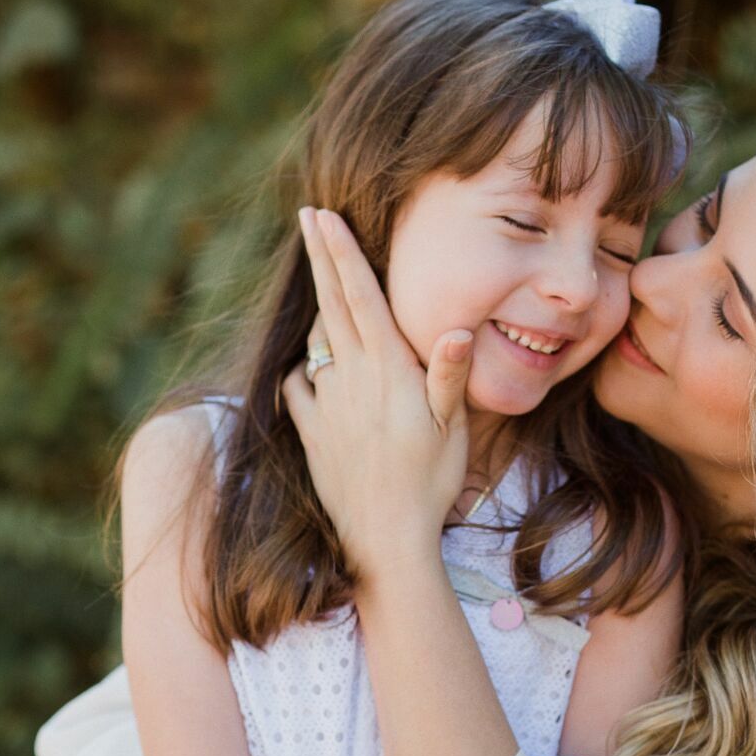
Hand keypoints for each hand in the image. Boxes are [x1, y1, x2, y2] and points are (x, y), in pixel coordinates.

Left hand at [279, 207, 474, 579]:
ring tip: (320, 282)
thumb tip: (458, 328)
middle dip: (320, 257)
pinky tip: (306, 365)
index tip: (323, 217)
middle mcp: (351, 379)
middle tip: (306, 216)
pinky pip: (297, 388)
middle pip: (331, 305)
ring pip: (316, 342)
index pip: (360, 298)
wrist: (385, 539)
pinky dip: (301, 369)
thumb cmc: (430, 483)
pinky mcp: (312, 434)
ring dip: (317, 306)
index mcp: (388, 370)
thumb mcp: (453, 429)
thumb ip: (449, 376)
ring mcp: (327, 406)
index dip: (341, 254)